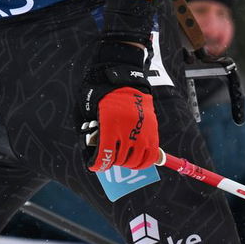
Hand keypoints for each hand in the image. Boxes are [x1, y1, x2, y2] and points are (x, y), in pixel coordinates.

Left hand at [80, 37, 158, 172]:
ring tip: (122, 159)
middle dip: (111, 162)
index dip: (98, 164)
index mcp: (110, 125)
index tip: (95, 165)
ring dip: (127, 163)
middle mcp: (127, 130)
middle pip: (119, 159)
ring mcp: (142, 131)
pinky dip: (143, 162)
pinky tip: (136, 160)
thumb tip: (94, 151)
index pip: (105, 154)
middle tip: (108, 159)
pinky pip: (151, 155)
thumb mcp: (91, 110)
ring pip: (136, 160)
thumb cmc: (103, 93)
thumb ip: (93, 131)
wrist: (125, 78)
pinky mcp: (153, 130)